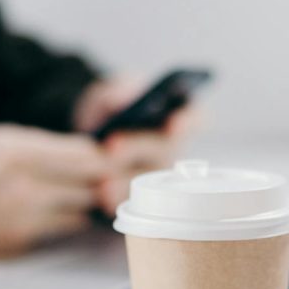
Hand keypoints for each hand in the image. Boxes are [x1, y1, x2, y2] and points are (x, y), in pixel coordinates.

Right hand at [0, 124, 109, 260]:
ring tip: (71, 198)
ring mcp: (25, 218)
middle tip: (96, 180)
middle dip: (96, 181)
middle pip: (90, 183)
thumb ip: (24, 142)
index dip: (96, 157)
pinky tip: (51, 216)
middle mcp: (26, 185)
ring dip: (81, 204)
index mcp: (15, 151)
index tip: (98, 158)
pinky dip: (63, 224)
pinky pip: (59, 232)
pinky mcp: (20, 244)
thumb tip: (62, 148)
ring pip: (81, 211)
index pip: (83, 154)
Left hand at [74, 76, 198, 215]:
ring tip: (103, 184)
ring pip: (148, 179)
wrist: (94, 133)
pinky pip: (133, 199)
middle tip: (112, 147)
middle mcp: (175, 147)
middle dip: (137, 148)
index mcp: (180, 114)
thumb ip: (119, 90)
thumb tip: (120, 100)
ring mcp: (162, 173)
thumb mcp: (113, 89)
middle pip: (165, 151)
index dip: (186, 122)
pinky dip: (117, 199)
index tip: (173, 125)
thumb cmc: (114, 106)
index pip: (194, 117)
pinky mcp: (142, 194)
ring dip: (125, 181)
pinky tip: (103, 198)